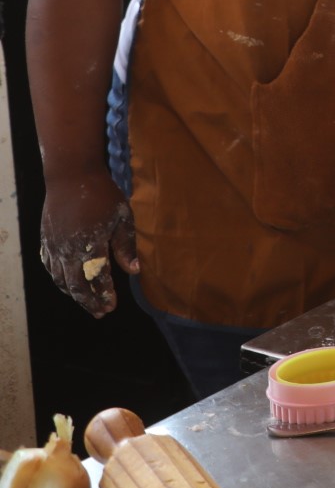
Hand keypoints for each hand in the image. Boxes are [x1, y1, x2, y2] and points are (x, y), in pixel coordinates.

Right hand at [40, 167, 138, 316]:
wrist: (71, 175)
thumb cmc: (103, 194)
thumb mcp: (122, 217)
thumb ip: (126, 246)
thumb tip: (135, 271)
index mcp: (91, 244)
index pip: (98, 279)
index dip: (105, 295)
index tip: (112, 306)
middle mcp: (69, 250)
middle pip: (76, 286)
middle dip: (89, 302)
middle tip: (101, 312)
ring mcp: (54, 246)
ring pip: (60, 280)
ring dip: (73, 294)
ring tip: (87, 302)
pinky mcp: (46, 241)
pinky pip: (50, 267)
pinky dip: (58, 279)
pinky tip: (67, 283)